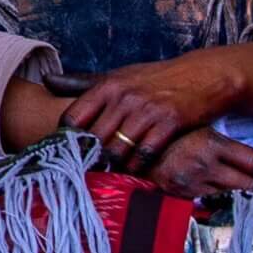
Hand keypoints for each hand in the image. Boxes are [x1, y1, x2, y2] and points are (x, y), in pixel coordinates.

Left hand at [62, 50, 246, 169]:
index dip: (67, 141)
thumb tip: (48, 82)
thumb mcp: (119, 75)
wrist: (204, 75)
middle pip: (93, 139)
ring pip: (117, 150)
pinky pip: (145, 154)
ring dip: (113, 167)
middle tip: (88, 175)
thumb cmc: (156, 78)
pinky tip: (137, 172)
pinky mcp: (169, 123)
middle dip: (89, 160)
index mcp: (107, 85)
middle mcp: (123, 97)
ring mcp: (146, 110)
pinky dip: (139, 167)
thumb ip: (84, 83)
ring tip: (110, 177)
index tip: (67, 155)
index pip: (73, 117)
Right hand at [144, 127, 252, 200]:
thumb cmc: (170, 139)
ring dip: (248, 203)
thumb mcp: (199, 132)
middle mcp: (204, 164)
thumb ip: (227, 148)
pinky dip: (225, 210)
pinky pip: (213, 209)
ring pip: (235, 200)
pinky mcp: (181, 199)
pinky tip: (231, 210)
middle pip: (252, 186)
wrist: (126, 150)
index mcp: (211, 142)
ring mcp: (192, 185)